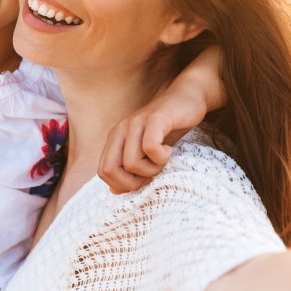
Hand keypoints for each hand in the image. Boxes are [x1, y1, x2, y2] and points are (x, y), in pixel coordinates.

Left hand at [99, 45, 224, 193]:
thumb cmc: (167, 130)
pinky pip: (150, 147)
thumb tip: (114, 191)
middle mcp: (120, 129)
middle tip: (152, 173)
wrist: (187, 98)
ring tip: (163, 159)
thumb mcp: (146, 152)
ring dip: (151, 169)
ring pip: (130, 163)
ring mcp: (136, 123)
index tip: (143, 179)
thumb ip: (129, 170)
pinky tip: (169, 150)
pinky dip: (161, 157)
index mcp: (115, 138)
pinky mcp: (155, 119)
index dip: (122, 184)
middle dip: (132, 182)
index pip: (103, 171)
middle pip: (109, 170)